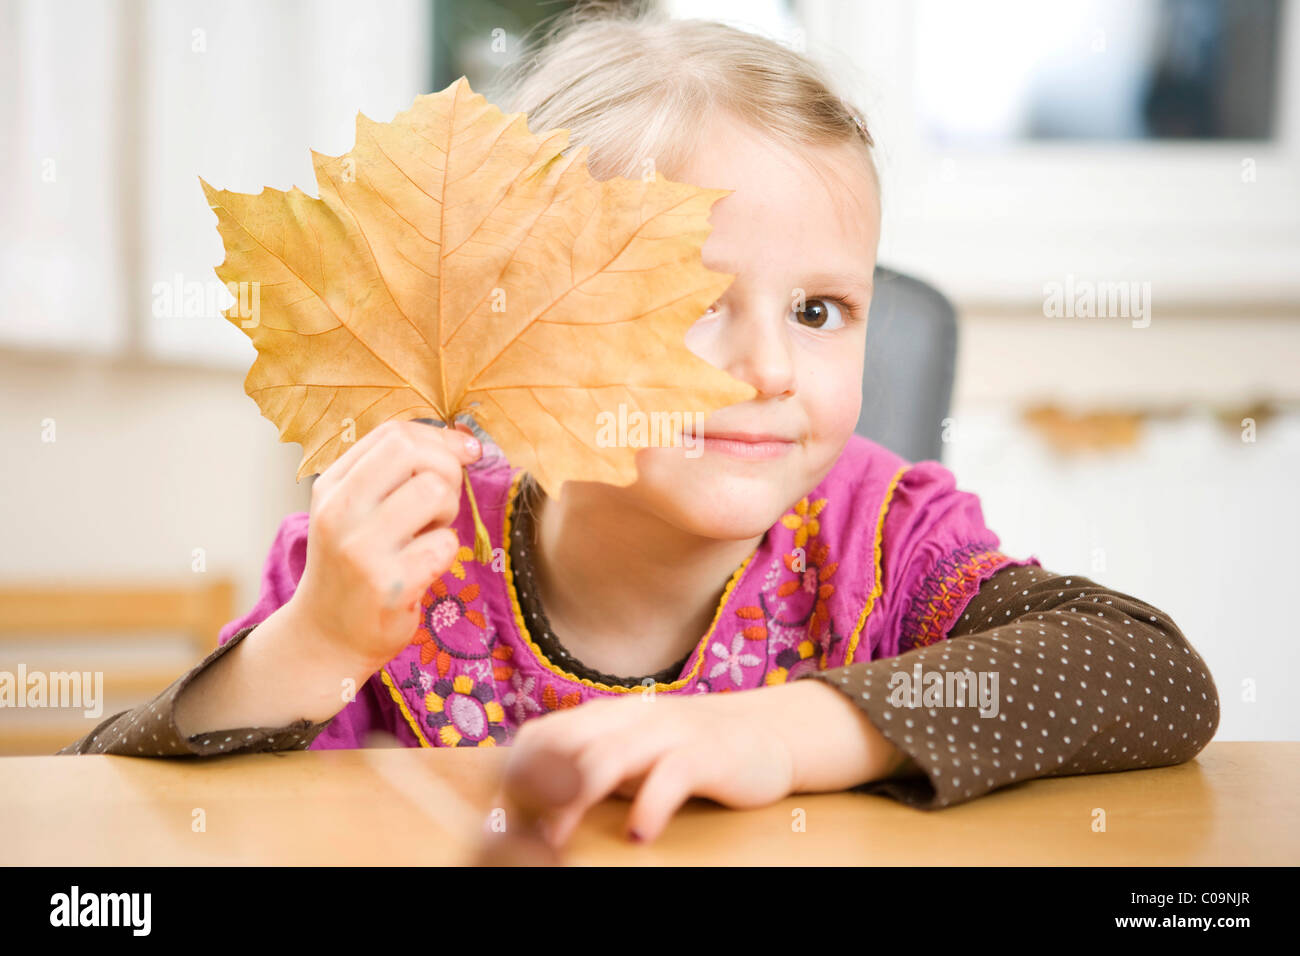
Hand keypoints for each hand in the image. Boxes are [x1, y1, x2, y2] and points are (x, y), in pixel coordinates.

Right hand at [286, 418, 482, 671]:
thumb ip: (395, 474)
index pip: (394, 433)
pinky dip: (446, 552)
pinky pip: (445, 544)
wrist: (326, 636)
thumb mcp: (355, 511)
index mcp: (332, 486)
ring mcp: (361, 548)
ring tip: (430, 533)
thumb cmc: (354, 566)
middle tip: (443, 501)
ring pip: (435, 492)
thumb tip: (465, 441)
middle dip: (448, 469)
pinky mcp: (388, 584)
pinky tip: (425, 566)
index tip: (464, 451)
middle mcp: (339, 512)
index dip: (440, 437)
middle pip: (414, 453)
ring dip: (448, 512)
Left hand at [495, 685, 800, 847]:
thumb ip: (590, 766)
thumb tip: (530, 802)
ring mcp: (670, 732)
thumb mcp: (631, 754)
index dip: (515, 774)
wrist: (767, 735)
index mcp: (607, 717)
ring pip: (608, 756)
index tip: (501, 817)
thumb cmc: (687, 753)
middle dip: (534, 791)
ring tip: (555, 838)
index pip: (544, 734)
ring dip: (574, 798)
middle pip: (566, 746)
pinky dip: (649, 806)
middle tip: (517, 837)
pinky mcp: (707, 753)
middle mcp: (632, 717)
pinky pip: (671, 775)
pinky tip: (638, 834)